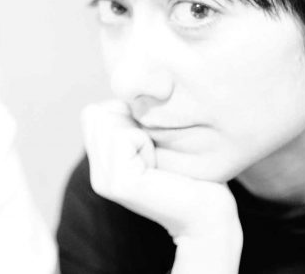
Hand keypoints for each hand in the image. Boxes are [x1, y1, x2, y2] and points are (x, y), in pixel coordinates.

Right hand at [82, 100, 241, 272]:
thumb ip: (131, 121)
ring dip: (140, 132)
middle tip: (156, 153)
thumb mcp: (155, 138)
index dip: (127, 117)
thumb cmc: (194, 172)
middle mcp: (98, 174)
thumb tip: (126, 89)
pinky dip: (146, 143)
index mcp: (102, 165)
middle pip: (95, 114)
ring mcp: (104, 181)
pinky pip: (124, 136)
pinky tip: (160, 168)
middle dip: (130, 122)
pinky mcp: (119, 184)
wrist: (211, 216)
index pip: (93, 113)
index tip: (153, 144)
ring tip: (159, 161)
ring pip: (107, 121)